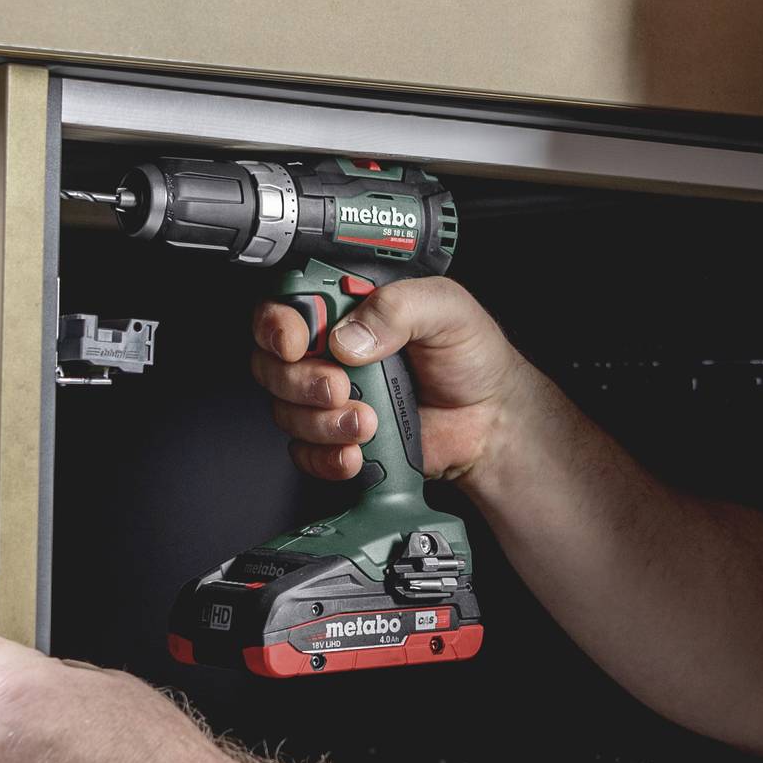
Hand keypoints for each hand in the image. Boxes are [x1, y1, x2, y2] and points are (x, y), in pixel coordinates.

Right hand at [249, 276, 524, 484]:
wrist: (490, 420)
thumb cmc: (470, 357)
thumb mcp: (446, 310)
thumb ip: (399, 307)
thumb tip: (350, 337)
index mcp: (348, 307)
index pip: (284, 306)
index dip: (277, 325)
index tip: (296, 343)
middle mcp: (328, 350)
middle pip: (272, 364)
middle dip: (301, 382)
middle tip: (341, 387)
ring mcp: (328, 397)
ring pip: (285, 411)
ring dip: (321, 423)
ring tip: (368, 422)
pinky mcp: (335, 438)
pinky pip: (303, 452)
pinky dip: (325, 457)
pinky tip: (357, 452)